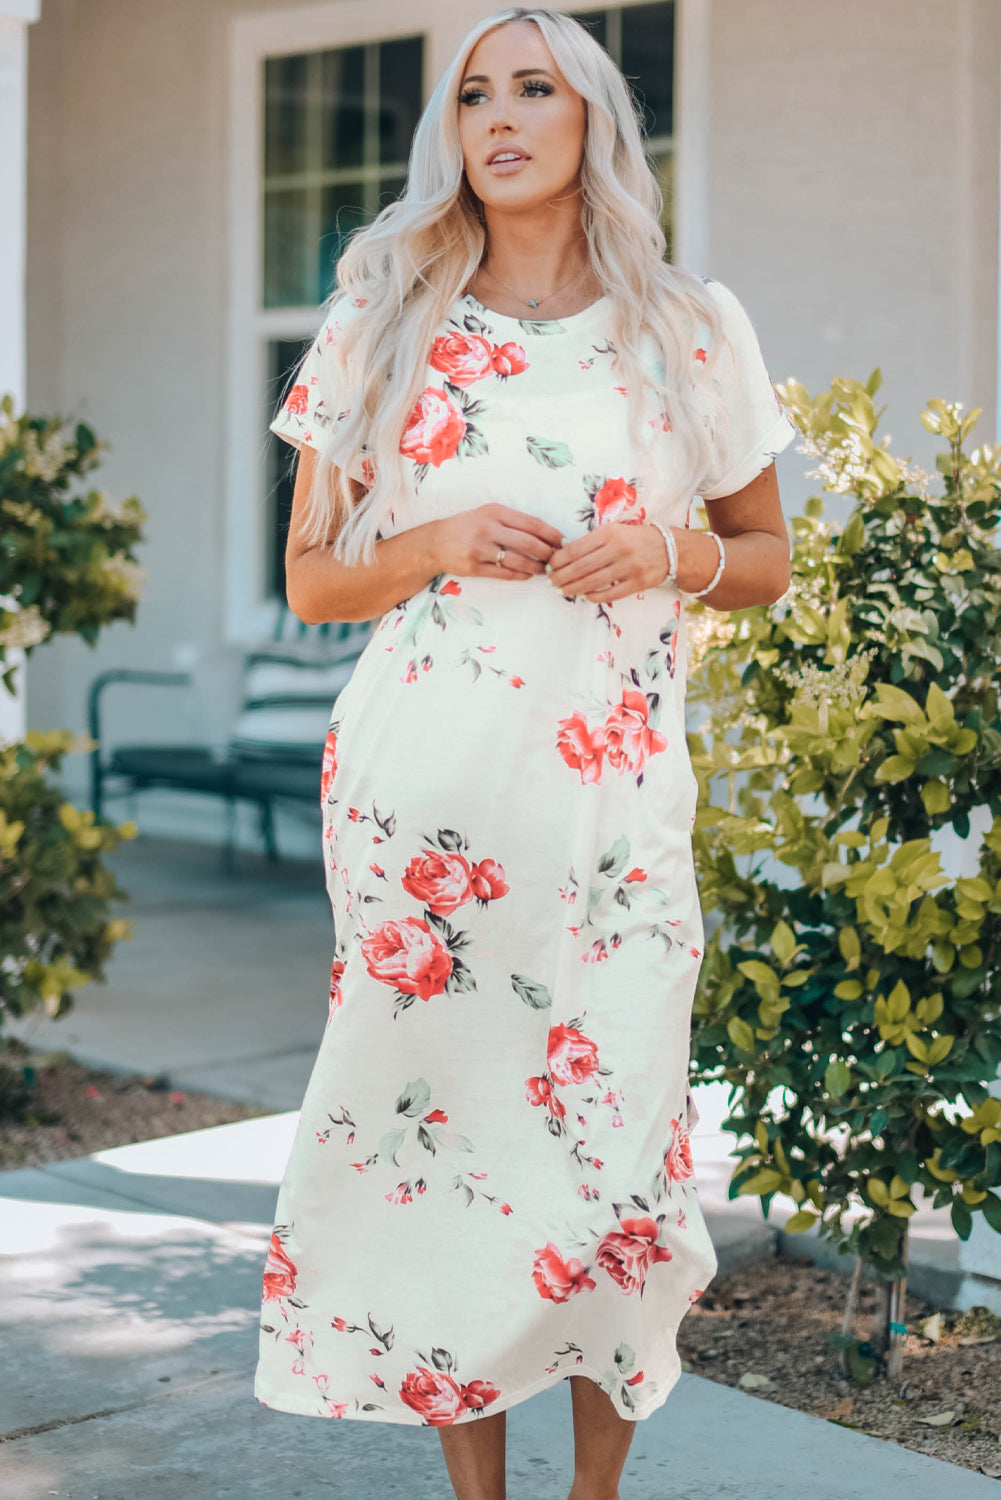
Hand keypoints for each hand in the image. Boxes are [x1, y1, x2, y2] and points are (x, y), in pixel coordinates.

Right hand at [432, 503, 562, 579]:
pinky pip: (504, 573)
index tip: (562, 541)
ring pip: (518, 561)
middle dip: (547, 553)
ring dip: (536, 567)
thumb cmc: (467, 526)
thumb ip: (513, 521)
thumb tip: (545, 534)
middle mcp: (488, 528)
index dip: (551, 534)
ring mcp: (480, 549)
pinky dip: (520, 575)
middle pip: (528, 543)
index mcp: (495, 512)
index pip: (532, 523)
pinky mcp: (474, 567)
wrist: (435, 542)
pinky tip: (528, 575)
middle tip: (557, 559)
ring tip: (544, 570)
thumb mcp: (488, 514)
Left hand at [546, 522, 670, 602]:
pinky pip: (611, 593)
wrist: (669, 548)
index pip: (576, 549)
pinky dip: (595, 596)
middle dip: (562, 576)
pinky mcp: (638, 583)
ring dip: (574, 588)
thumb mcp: (614, 531)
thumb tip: (564, 555)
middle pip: (581, 567)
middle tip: (552, 582)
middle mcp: (618, 549)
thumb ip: (592, 541)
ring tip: (563, 591)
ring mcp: (629, 567)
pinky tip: (585, 596)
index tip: (549, 566)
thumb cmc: (635, 538)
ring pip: (593, 581)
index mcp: (609, 533)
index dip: (559, 560)